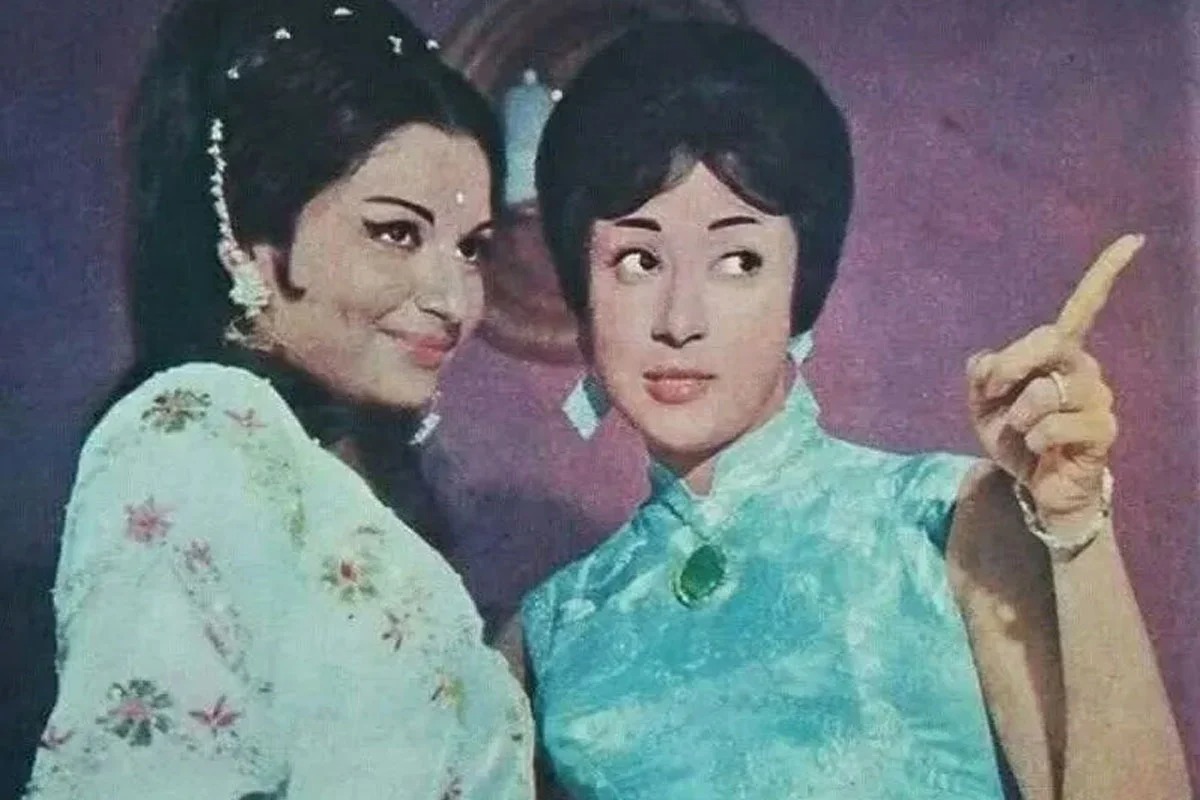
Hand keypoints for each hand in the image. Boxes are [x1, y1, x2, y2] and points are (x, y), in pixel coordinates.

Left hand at [966, 234, 1142, 531]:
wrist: (1032, 486)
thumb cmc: (1014, 438)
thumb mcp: (983, 405)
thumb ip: (981, 376)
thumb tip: (986, 361)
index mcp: (1059, 354)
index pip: (1084, 307)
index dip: (1106, 273)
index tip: (1133, 240)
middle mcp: (1085, 368)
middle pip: (1049, 340)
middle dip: (1010, 366)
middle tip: (994, 393)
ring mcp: (1098, 398)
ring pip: (1046, 391)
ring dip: (1018, 415)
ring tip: (1024, 432)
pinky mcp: (1103, 430)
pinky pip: (1055, 426)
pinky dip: (1033, 439)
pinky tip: (1040, 449)